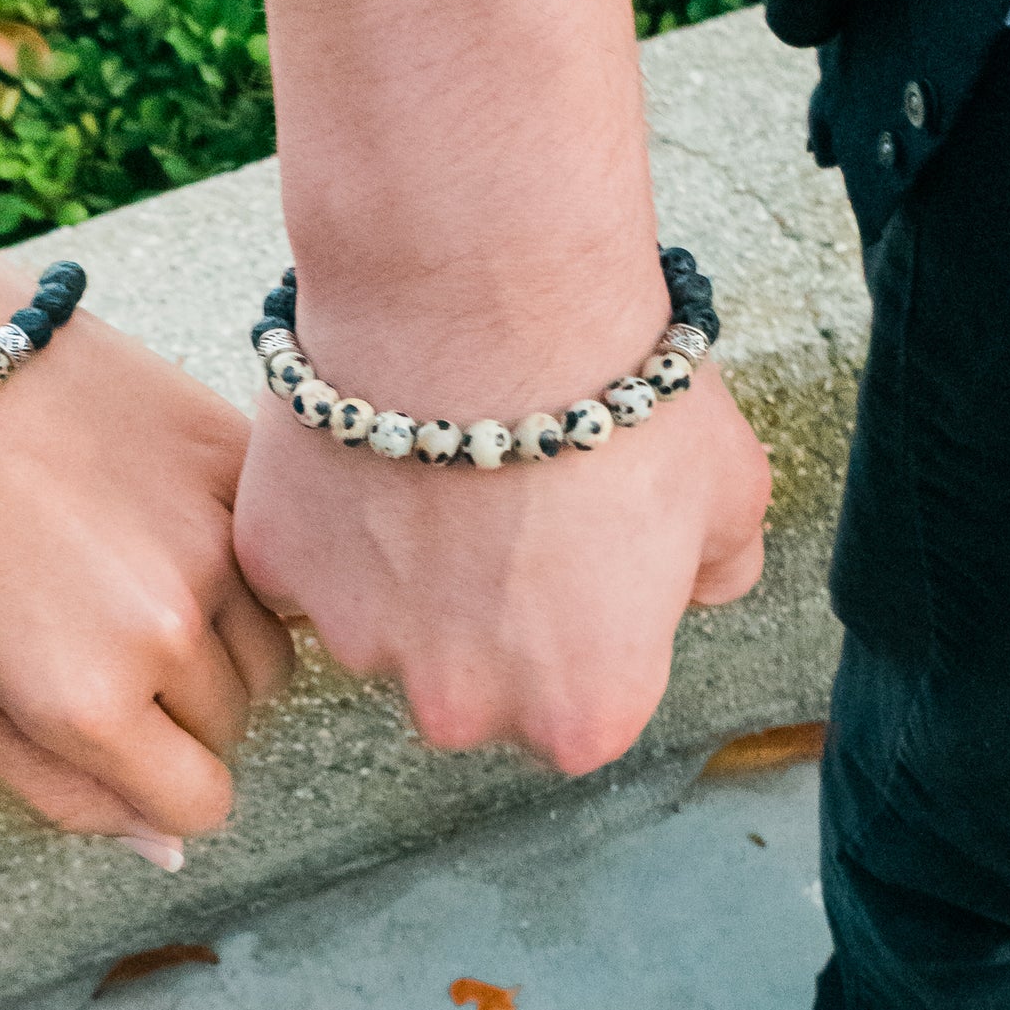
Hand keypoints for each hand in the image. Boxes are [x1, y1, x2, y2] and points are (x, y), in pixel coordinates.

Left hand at [0, 307, 292, 863]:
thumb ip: (58, 793)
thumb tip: (168, 851)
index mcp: (86, 701)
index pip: (203, 802)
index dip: (170, 785)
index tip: (137, 741)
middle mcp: (169, 626)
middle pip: (240, 723)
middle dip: (188, 705)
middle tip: (115, 638)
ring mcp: (215, 537)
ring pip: (278, 647)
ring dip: (228, 639)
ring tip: (148, 580)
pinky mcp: (238, 463)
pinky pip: (280, 554)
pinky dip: (246, 560)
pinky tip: (177, 522)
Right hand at [235, 358, 766, 775]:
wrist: (486, 298)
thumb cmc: (614, 395)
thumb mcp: (729, 493)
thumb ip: (716, 571)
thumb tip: (699, 583)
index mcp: (579, 711)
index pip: (579, 707)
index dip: (578, 632)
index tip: (576, 561)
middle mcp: (462, 704)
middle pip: (470, 685)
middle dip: (481, 621)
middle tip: (499, 514)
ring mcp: (358, 638)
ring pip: (379, 622)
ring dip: (400, 570)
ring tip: (433, 470)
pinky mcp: (280, 565)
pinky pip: (306, 555)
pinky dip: (330, 514)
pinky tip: (369, 445)